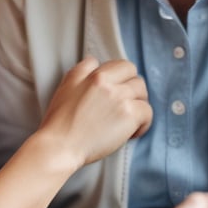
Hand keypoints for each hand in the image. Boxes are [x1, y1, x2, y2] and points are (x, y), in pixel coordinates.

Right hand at [36, 56, 151, 167]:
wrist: (60, 146)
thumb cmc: (60, 122)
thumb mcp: (67, 85)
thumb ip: (83, 70)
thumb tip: (95, 62)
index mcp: (94, 75)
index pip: (121, 65)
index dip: (122, 79)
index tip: (119, 91)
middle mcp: (108, 83)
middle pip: (135, 77)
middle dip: (133, 90)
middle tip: (125, 105)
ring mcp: (120, 98)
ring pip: (143, 93)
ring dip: (139, 105)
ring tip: (128, 120)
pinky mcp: (129, 115)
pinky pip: (147, 111)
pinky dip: (143, 123)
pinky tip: (132, 132)